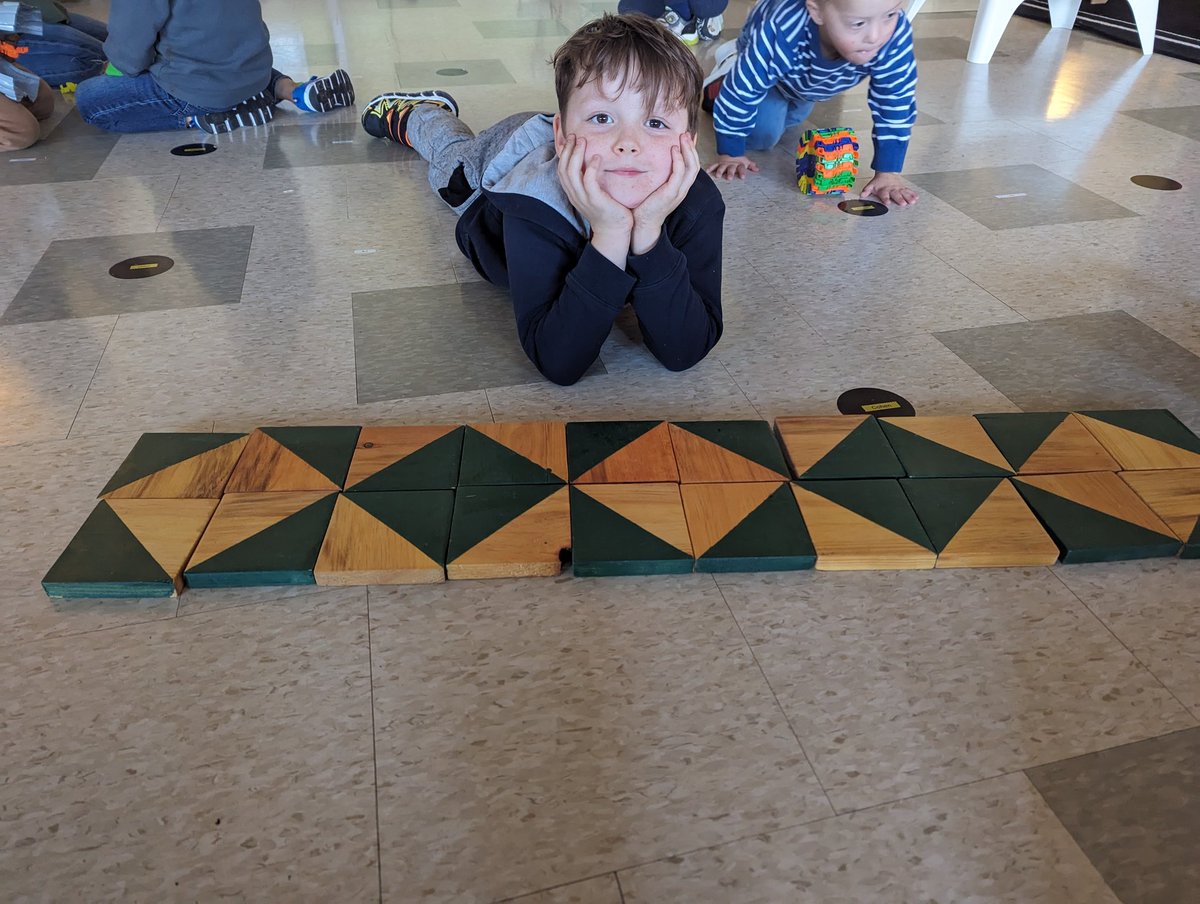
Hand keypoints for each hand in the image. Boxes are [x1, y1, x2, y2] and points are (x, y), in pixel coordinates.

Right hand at [556, 133, 633, 266]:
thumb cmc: (607, 210)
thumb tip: (591, 160)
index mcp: (573, 192)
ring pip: (572, 173)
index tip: (567, 138)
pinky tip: (596, 157)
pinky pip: (589, 182)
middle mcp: (575, 195)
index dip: (561, 152)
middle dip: (567, 150)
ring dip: (576, 155)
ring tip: (583, 141)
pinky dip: (591, 168)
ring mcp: (584, 199)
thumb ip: (589, 178)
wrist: (614, 231)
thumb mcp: (594, 192)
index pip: (560, 169)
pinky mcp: (595, 201)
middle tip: (574, 135)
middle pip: (563, 169)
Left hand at [631, 133, 699, 254]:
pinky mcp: (670, 194)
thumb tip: (654, 161)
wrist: (642, 224)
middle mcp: (682, 189)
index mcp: (680, 188)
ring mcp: (678, 192)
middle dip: (692, 147)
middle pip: (695, 165)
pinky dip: (679, 161)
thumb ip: (660, 176)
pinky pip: (679, 174)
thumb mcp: (656, 187)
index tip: (689, 137)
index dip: (692, 151)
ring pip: (691, 168)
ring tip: (683, 137)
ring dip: (688, 151)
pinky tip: (674, 150)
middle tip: (686, 133)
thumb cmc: (646, 206)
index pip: (692, 166)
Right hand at [705, 154, 758, 180]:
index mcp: (738, 165)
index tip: (743, 177)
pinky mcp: (719, 163)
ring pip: (722, 168)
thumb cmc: (738, 158)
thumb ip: (751, 166)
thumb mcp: (745, 161)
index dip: (742, 172)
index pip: (741, 168)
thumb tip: (757, 169)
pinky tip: (707, 171)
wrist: (731, 148)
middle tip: (729, 178)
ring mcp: (724, 164)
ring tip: (718, 175)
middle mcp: (731, 165)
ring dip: (720, 171)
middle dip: (730, 173)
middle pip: (731, 169)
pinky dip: (710, 168)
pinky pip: (714, 165)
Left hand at [861, 172, 917, 206]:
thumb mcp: (871, 185)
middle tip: (903, 204)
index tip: (887, 203)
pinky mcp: (903, 188)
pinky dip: (912, 194)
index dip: (885, 199)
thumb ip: (866, 191)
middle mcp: (892, 189)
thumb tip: (862, 195)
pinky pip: (908, 191)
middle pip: (896, 195)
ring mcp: (898, 188)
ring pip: (904, 193)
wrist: (886, 172)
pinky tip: (916, 197)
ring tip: (912, 201)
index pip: (884, 195)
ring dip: (908, 197)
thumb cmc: (879, 182)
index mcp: (884, 190)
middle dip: (899, 199)